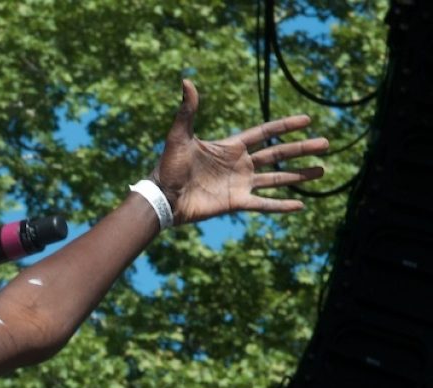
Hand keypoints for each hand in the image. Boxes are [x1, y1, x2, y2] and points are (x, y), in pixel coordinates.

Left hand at [153, 78, 328, 224]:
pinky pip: (263, 204)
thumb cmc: (169, 166)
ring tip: (322, 170)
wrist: (163, 197)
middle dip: (302, 149)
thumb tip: (186, 81)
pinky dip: (281, 205)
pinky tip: (300, 205)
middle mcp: (240, 164)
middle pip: (278, 154)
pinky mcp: (236, 203)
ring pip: (277, 179)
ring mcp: (240, 184)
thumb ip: (188, 111)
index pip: (266, 132)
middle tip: (326, 144)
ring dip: (299, 176)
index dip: (286, 125)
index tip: (307, 119)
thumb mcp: (180, 136)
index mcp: (232, 146)